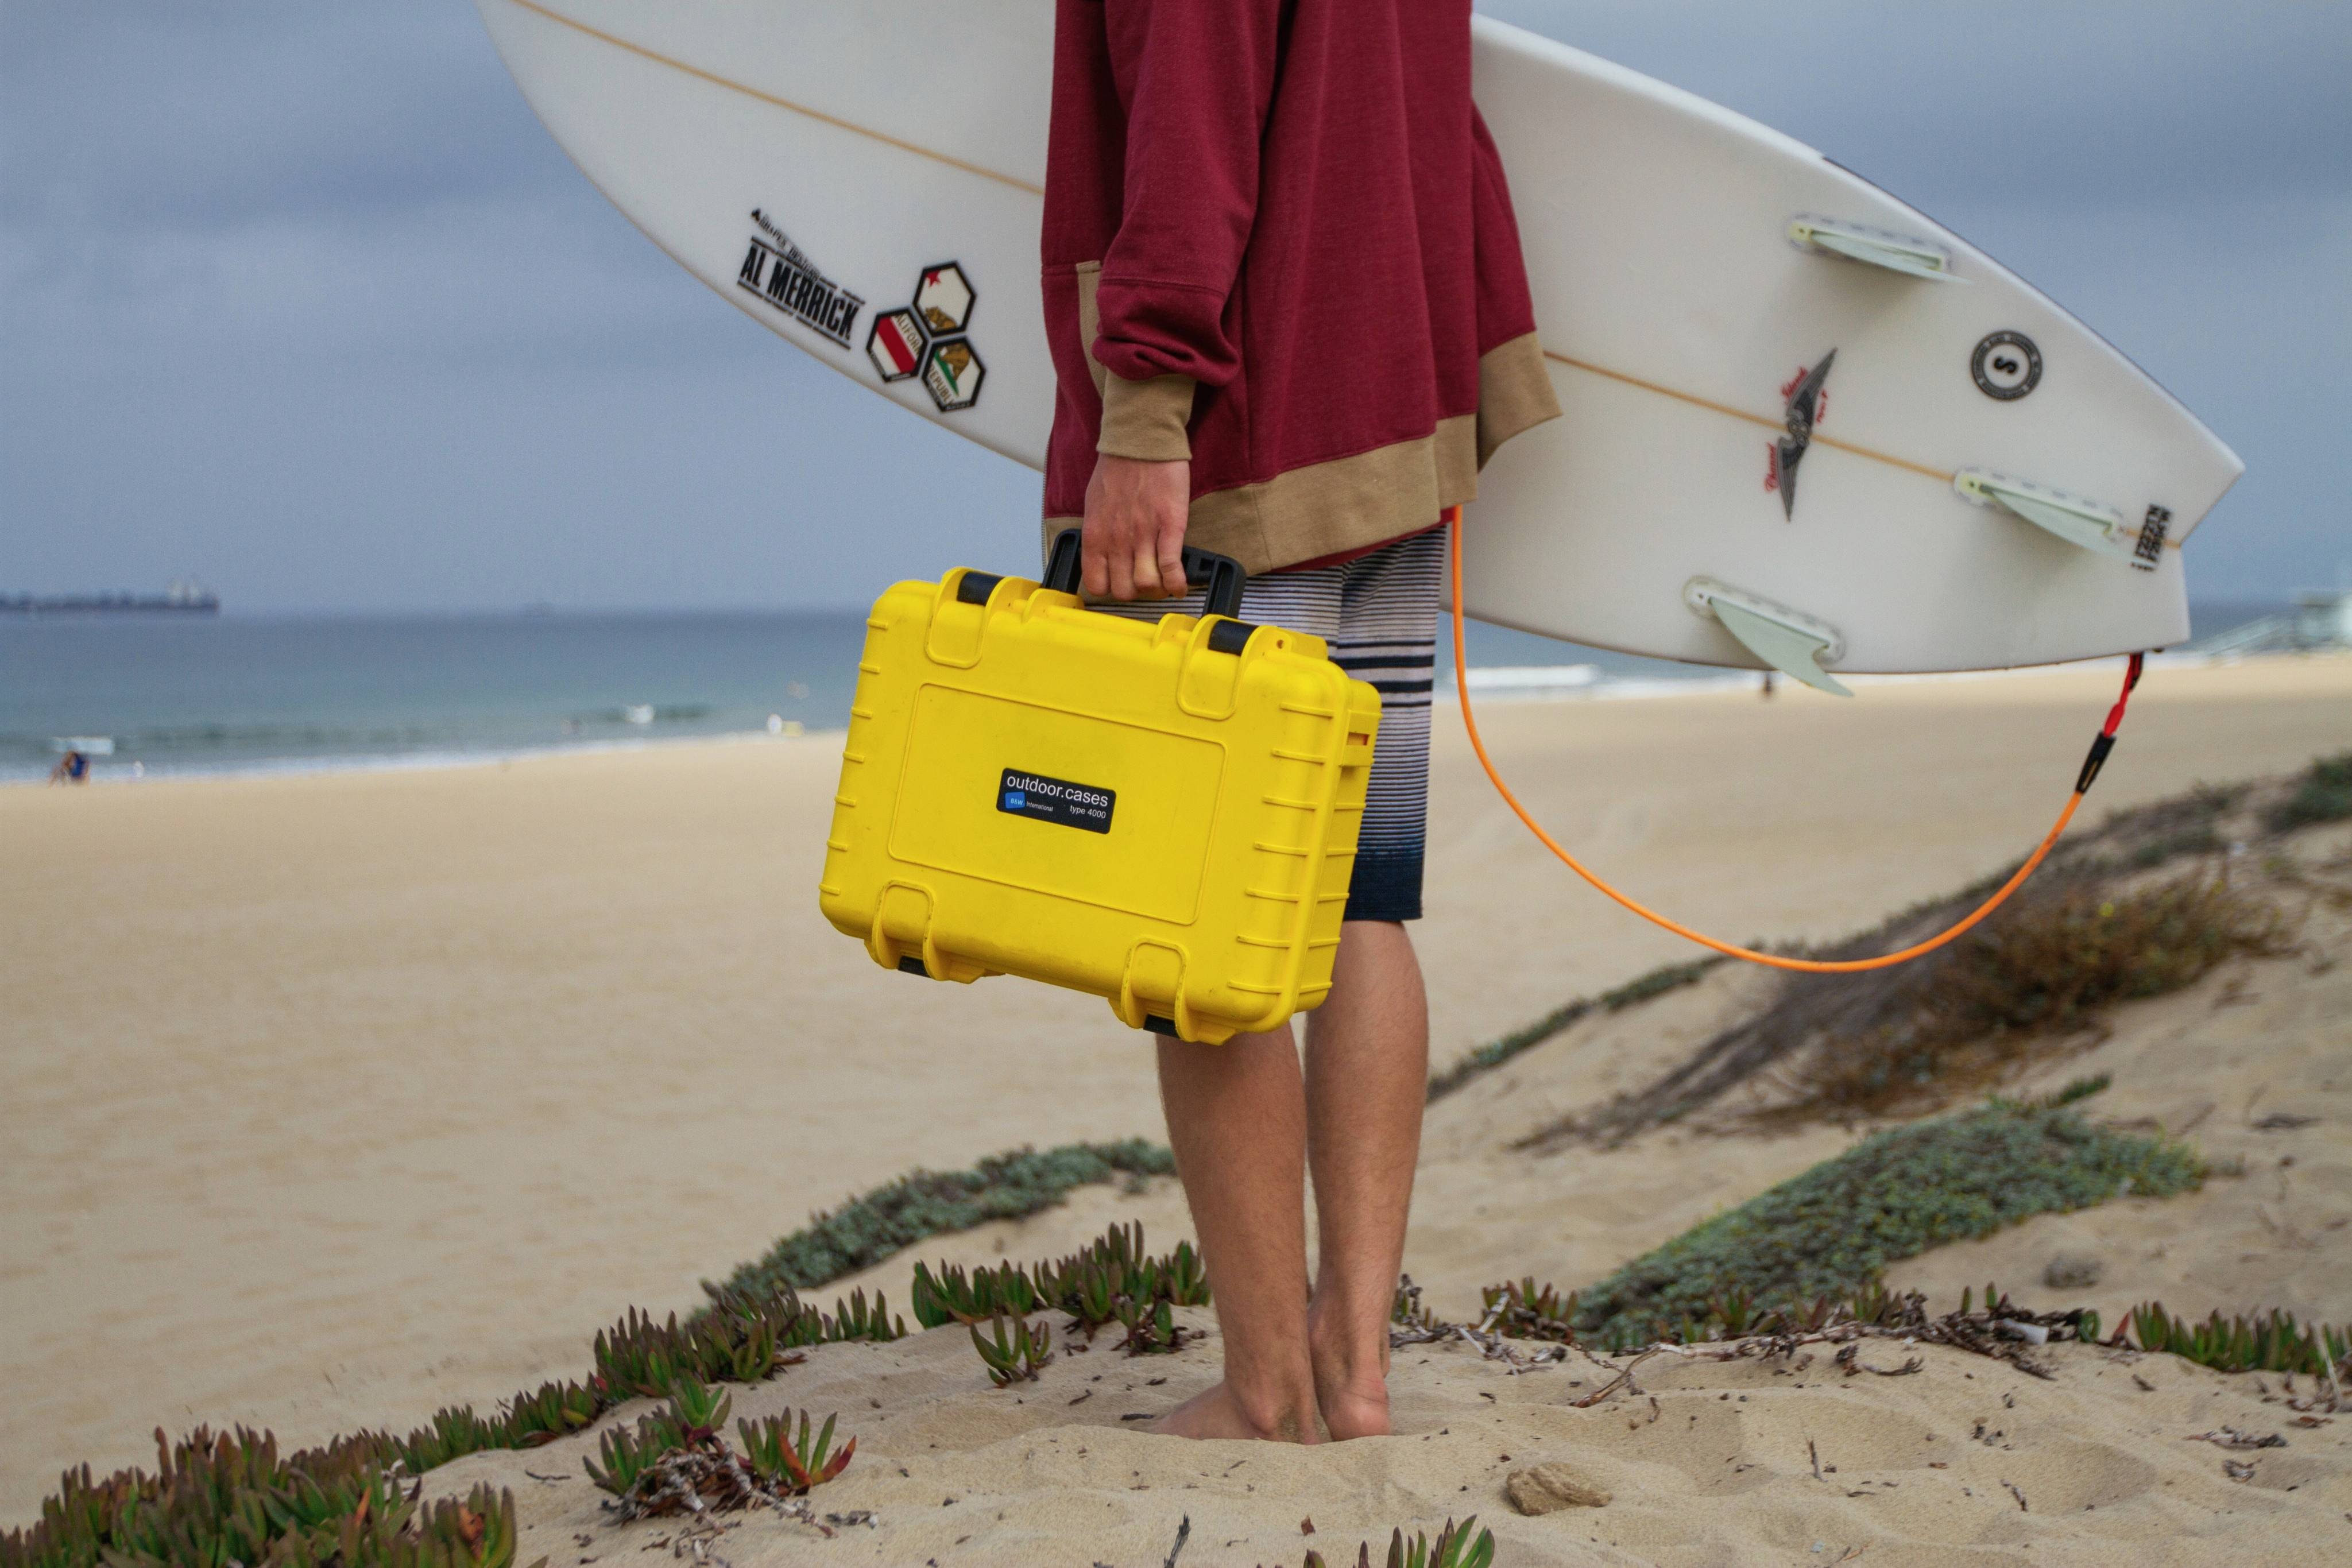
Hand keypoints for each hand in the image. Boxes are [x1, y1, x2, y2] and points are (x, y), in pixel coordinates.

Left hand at [1082, 453, 1190, 598]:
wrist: (1141, 443)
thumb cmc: (1117, 469)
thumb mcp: (1094, 505)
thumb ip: (1098, 532)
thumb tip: (1103, 553)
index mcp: (1095, 535)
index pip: (1096, 584)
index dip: (1110, 589)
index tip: (1120, 582)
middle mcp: (1116, 541)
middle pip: (1124, 590)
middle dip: (1136, 591)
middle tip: (1144, 581)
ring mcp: (1143, 535)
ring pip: (1147, 584)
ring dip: (1157, 588)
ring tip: (1163, 581)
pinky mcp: (1169, 527)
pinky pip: (1171, 568)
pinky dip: (1177, 583)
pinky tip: (1180, 585)